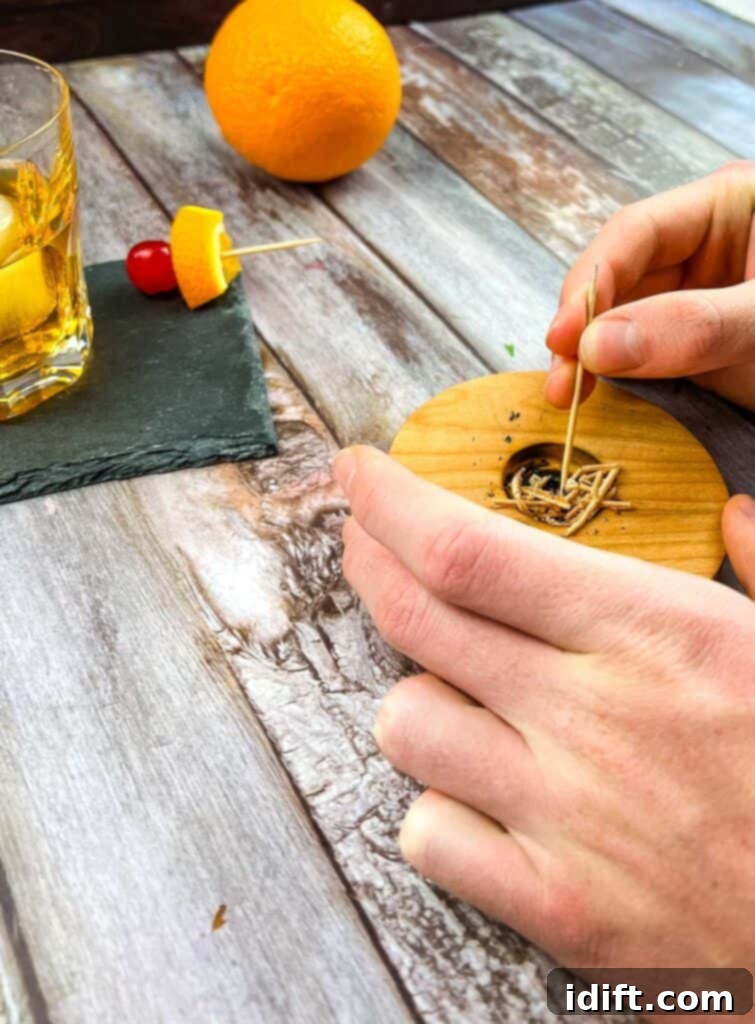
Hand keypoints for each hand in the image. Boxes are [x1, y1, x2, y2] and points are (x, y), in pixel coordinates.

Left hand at [335, 446, 754, 995]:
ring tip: (453, 689)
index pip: (472, 551)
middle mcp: (590, 717)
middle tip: (361, 538)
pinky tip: (480, 800)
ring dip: (416, 695)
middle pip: (418, 619)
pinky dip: (439, 810)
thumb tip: (734, 513)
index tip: (359, 474)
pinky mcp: (558, 909)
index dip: (393, 503)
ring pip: (406, 724)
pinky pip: (430, 837)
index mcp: (656, 635)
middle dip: (367, 562)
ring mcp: (564, 817)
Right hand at [546, 161, 754, 411]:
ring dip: (591, 360)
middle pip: (619, 278)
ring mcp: (696, 302)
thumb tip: (594, 346)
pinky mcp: (696, 350)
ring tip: (569, 399)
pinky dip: (618, 381)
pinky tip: (598, 401)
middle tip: (562, 382)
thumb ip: (696, 327)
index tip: (562, 336)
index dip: (591, 282)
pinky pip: (644, 359)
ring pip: (623, 323)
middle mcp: (702, 251)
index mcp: (727, 207)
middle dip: (582, 329)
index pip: (636, 233)